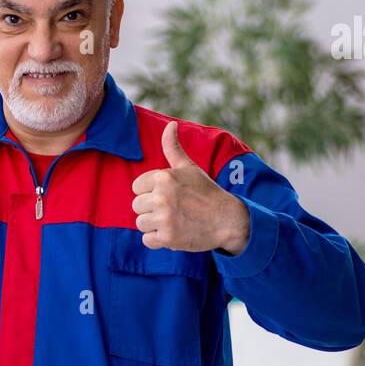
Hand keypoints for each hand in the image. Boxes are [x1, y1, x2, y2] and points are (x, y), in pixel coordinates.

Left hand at [130, 121, 249, 253]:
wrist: (228, 220)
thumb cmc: (206, 192)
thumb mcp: (189, 167)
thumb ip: (173, 148)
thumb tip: (170, 125)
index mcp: (163, 177)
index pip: (136, 187)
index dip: (150, 193)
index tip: (168, 196)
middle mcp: (161, 196)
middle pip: (136, 206)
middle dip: (152, 210)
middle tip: (173, 210)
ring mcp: (164, 218)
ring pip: (140, 223)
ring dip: (154, 226)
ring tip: (174, 221)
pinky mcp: (168, 238)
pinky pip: (147, 240)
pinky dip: (158, 240)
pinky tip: (174, 233)